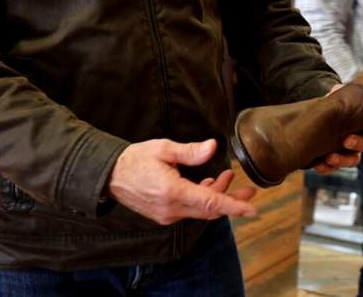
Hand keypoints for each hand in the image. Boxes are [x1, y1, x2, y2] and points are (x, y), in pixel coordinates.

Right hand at [107, 139, 257, 225]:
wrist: (109, 176)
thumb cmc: (135, 160)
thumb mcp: (163, 149)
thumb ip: (190, 151)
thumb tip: (212, 147)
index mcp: (173, 192)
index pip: (211, 202)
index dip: (234, 206)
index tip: (253, 209)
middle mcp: (171, 209)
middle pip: (210, 209)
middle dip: (232, 200)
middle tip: (249, 190)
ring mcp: (167, 215)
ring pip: (200, 210)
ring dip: (216, 196)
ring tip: (227, 177)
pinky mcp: (164, 215)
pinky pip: (190, 210)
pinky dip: (202, 199)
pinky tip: (206, 184)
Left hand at [313, 84, 362, 175]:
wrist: (319, 117)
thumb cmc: (336, 105)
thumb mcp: (338, 96)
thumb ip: (339, 92)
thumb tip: (337, 90)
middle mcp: (362, 137)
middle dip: (359, 143)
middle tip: (347, 141)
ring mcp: (349, 151)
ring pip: (353, 159)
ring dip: (343, 160)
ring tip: (330, 157)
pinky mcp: (335, 160)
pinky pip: (334, 167)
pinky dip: (328, 168)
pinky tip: (319, 165)